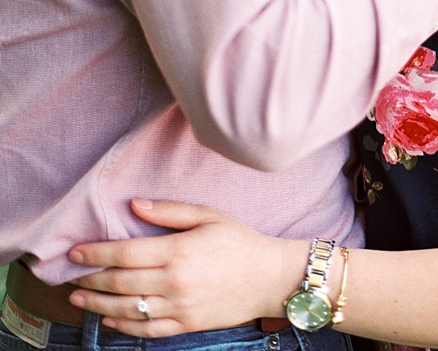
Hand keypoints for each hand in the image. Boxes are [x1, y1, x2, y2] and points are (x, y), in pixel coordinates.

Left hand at [68, 199, 294, 335]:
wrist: (268, 277)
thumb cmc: (239, 241)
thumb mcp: (208, 215)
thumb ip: (169, 212)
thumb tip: (134, 205)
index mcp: (178, 251)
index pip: (125, 254)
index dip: (97, 254)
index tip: (76, 252)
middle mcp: (174, 282)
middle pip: (121, 283)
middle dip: (91, 279)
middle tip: (70, 276)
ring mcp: (179, 307)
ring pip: (128, 309)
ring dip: (98, 304)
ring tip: (78, 298)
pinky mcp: (185, 325)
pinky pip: (146, 331)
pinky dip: (123, 326)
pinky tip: (109, 319)